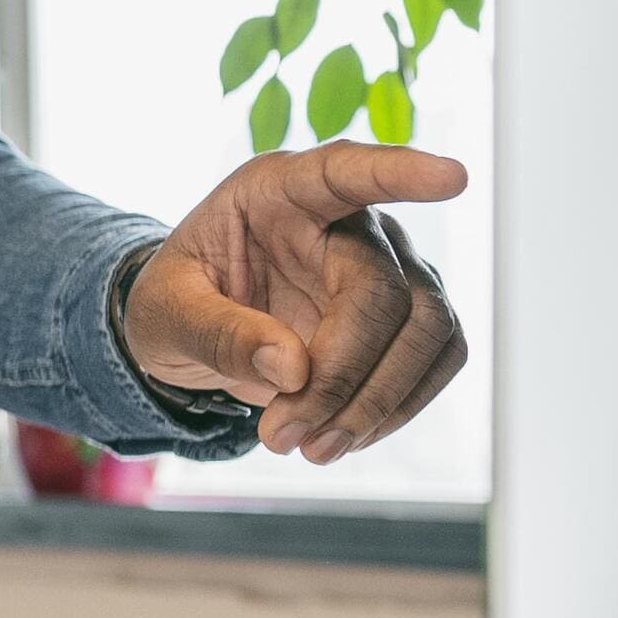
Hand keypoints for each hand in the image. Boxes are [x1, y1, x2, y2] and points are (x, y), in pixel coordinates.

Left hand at [124, 141, 469, 461]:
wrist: (194, 330)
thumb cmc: (177, 300)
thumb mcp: (164, 313)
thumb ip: (216, 331)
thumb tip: (293, 368)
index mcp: (279, 190)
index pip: (347, 169)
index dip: (400, 172)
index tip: (453, 177)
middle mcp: (348, 219)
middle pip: (386, 291)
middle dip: (342, 377)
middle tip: (282, 435)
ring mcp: (389, 264)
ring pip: (428, 329)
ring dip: (377, 402)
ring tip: (311, 449)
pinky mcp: (410, 315)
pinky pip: (437, 359)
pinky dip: (397, 408)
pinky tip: (345, 436)